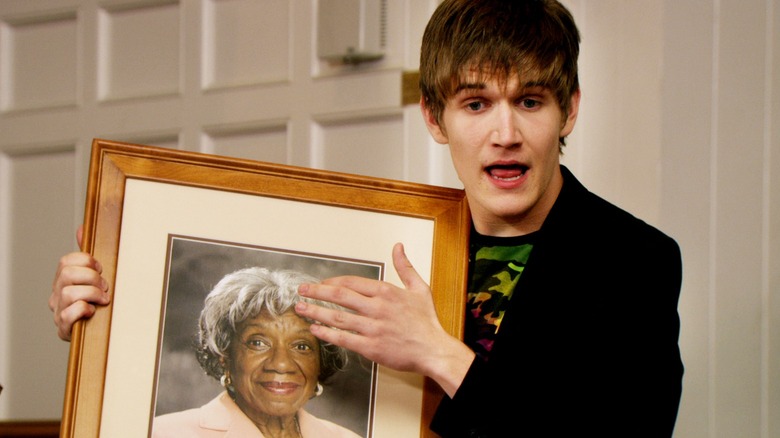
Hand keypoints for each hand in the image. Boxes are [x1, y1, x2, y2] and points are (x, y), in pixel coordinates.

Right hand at [48, 226, 109, 340]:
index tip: (101, 269)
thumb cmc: (97, 302)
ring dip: (92, 294)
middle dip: (92, 277)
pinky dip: (84, 310)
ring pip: (69, 293)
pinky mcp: (64, 328)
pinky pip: (69, 314)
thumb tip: (82, 229)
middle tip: (104, 286)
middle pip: (67, 274)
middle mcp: (57, 294)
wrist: (98, 333)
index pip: (67, 261)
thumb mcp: (94, 277)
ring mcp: (58, 310)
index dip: (87, 262)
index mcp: (63, 279)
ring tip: (103, 300)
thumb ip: (88, 256)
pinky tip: (93, 312)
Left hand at [295, 242, 473, 396]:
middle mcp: (377, 308)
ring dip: (316, 312)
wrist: (434, 350)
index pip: (351, 282)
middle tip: (302, 290)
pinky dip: (326, 333)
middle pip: (339, 296)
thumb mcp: (419, 288)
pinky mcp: (371, 347)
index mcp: (386, 292)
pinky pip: (343, 339)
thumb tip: (398, 247)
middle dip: (317, 292)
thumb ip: (405, 267)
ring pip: (337, 317)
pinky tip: (315, 330)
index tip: (321, 284)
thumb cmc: (427, 322)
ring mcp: (372, 328)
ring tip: (301, 308)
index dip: (332, 282)